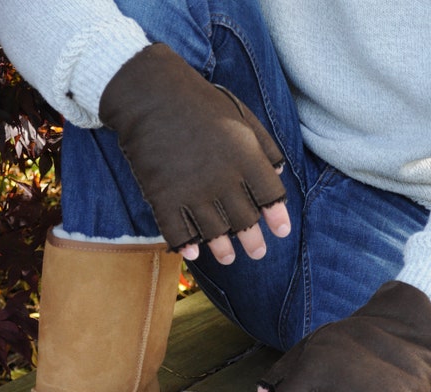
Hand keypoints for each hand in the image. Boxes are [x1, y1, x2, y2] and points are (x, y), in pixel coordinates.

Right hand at [99, 44, 289, 261]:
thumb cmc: (200, 103)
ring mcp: (193, 191)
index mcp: (246, 157)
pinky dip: (186, 245)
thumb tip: (280, 173)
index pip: (270, 196)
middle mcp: (223, 180)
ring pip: (214, 233)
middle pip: (245, 222)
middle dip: (253, 241)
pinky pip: (178, 232)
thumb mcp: (242, 117)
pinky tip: (193, 253)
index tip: (281, 232)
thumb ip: (264, 146)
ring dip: (222, 249)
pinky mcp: (164, 197)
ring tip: (228, 257)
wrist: (149, 93)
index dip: (277, 216)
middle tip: (257, 252)